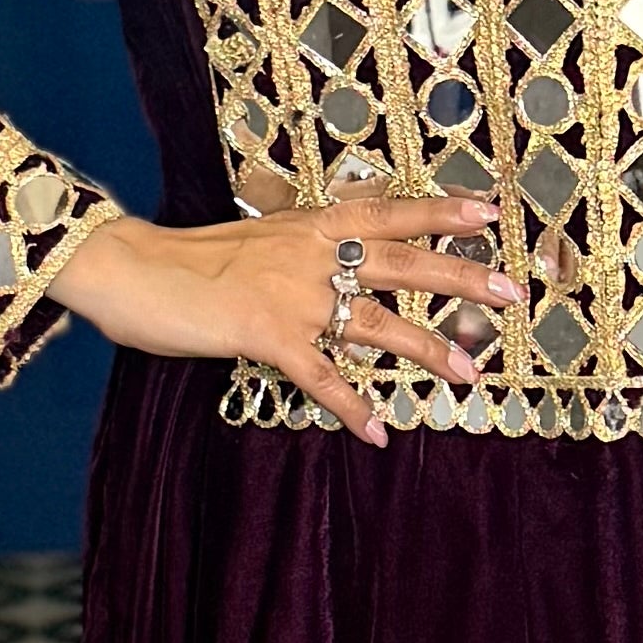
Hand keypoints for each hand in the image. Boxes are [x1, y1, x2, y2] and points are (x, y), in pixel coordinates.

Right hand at [50, 189, 518, 445]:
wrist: (131, 269)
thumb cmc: (186, 260)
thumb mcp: (252, 239)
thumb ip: (295, 251)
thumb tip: (328, 264)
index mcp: (307, 226)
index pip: (386, 211)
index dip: (439, 211)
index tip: (489, 212)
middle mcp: (309, 255)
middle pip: (401, 263)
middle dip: (460, 277)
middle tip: (511, 292)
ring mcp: (292, 295)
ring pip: (376, 322)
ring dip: (425, 348)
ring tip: (467, 373)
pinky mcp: (267, 336)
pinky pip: (322, 378)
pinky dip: (352, 408)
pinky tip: (379, 432)